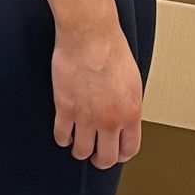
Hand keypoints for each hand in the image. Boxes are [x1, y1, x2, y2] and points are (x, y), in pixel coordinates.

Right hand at [52, 17, 142, 169]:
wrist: (90, 35)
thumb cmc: (112, 49)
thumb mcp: (132, 81)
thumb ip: (128, 105)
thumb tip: (124, 119)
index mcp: (130, 113)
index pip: (129, 150)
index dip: (121, 155)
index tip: (115, 152)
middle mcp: (110, 120)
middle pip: (106, 158)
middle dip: (100, 159)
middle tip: (96, 154)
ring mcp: (86, 116)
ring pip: (82, 151)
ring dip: (80, 149)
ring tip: (78, 142)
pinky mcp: (65, 108)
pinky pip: (61, 136)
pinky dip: (63, 138)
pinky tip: (65, 132)